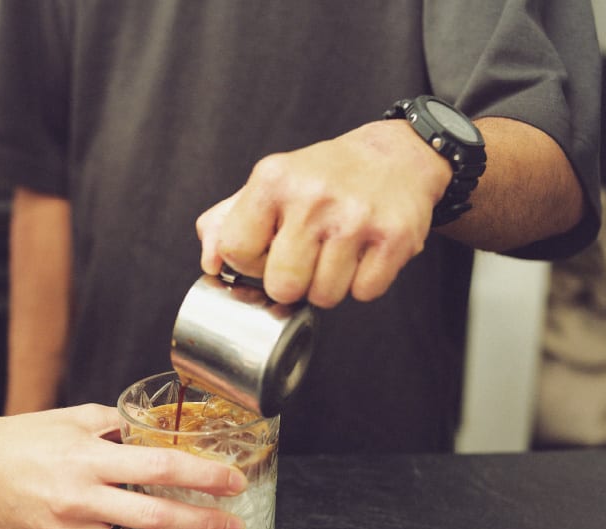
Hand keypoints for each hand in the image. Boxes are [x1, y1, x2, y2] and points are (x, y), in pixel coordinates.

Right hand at [0, 404, 248, 528]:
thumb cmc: (21, 439)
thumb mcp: (75, 417)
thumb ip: (120, 423)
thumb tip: (160, 429)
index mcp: (89, 458)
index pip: (158, 468)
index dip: (201, 475)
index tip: (230, 480)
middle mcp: (84, 499)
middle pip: (156, 517)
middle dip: (203, 524)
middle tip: (236, 524)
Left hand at [197, 120, 450, 307]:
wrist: (395, 156)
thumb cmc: (322, 178)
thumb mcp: (269, 185)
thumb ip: (227, 223)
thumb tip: (210, 264)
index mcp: (273, 180)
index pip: (237, 252)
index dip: (250, 262)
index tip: (269, 248)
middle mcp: (313, 197)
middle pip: (282, 285)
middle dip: (292, 282)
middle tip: (306, 258)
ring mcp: (356, 218)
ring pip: (325, 297)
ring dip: (328, 286)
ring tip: (336, 254)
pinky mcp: (395, 237)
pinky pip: (365, 293)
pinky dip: (363, 283)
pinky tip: (363, 254)